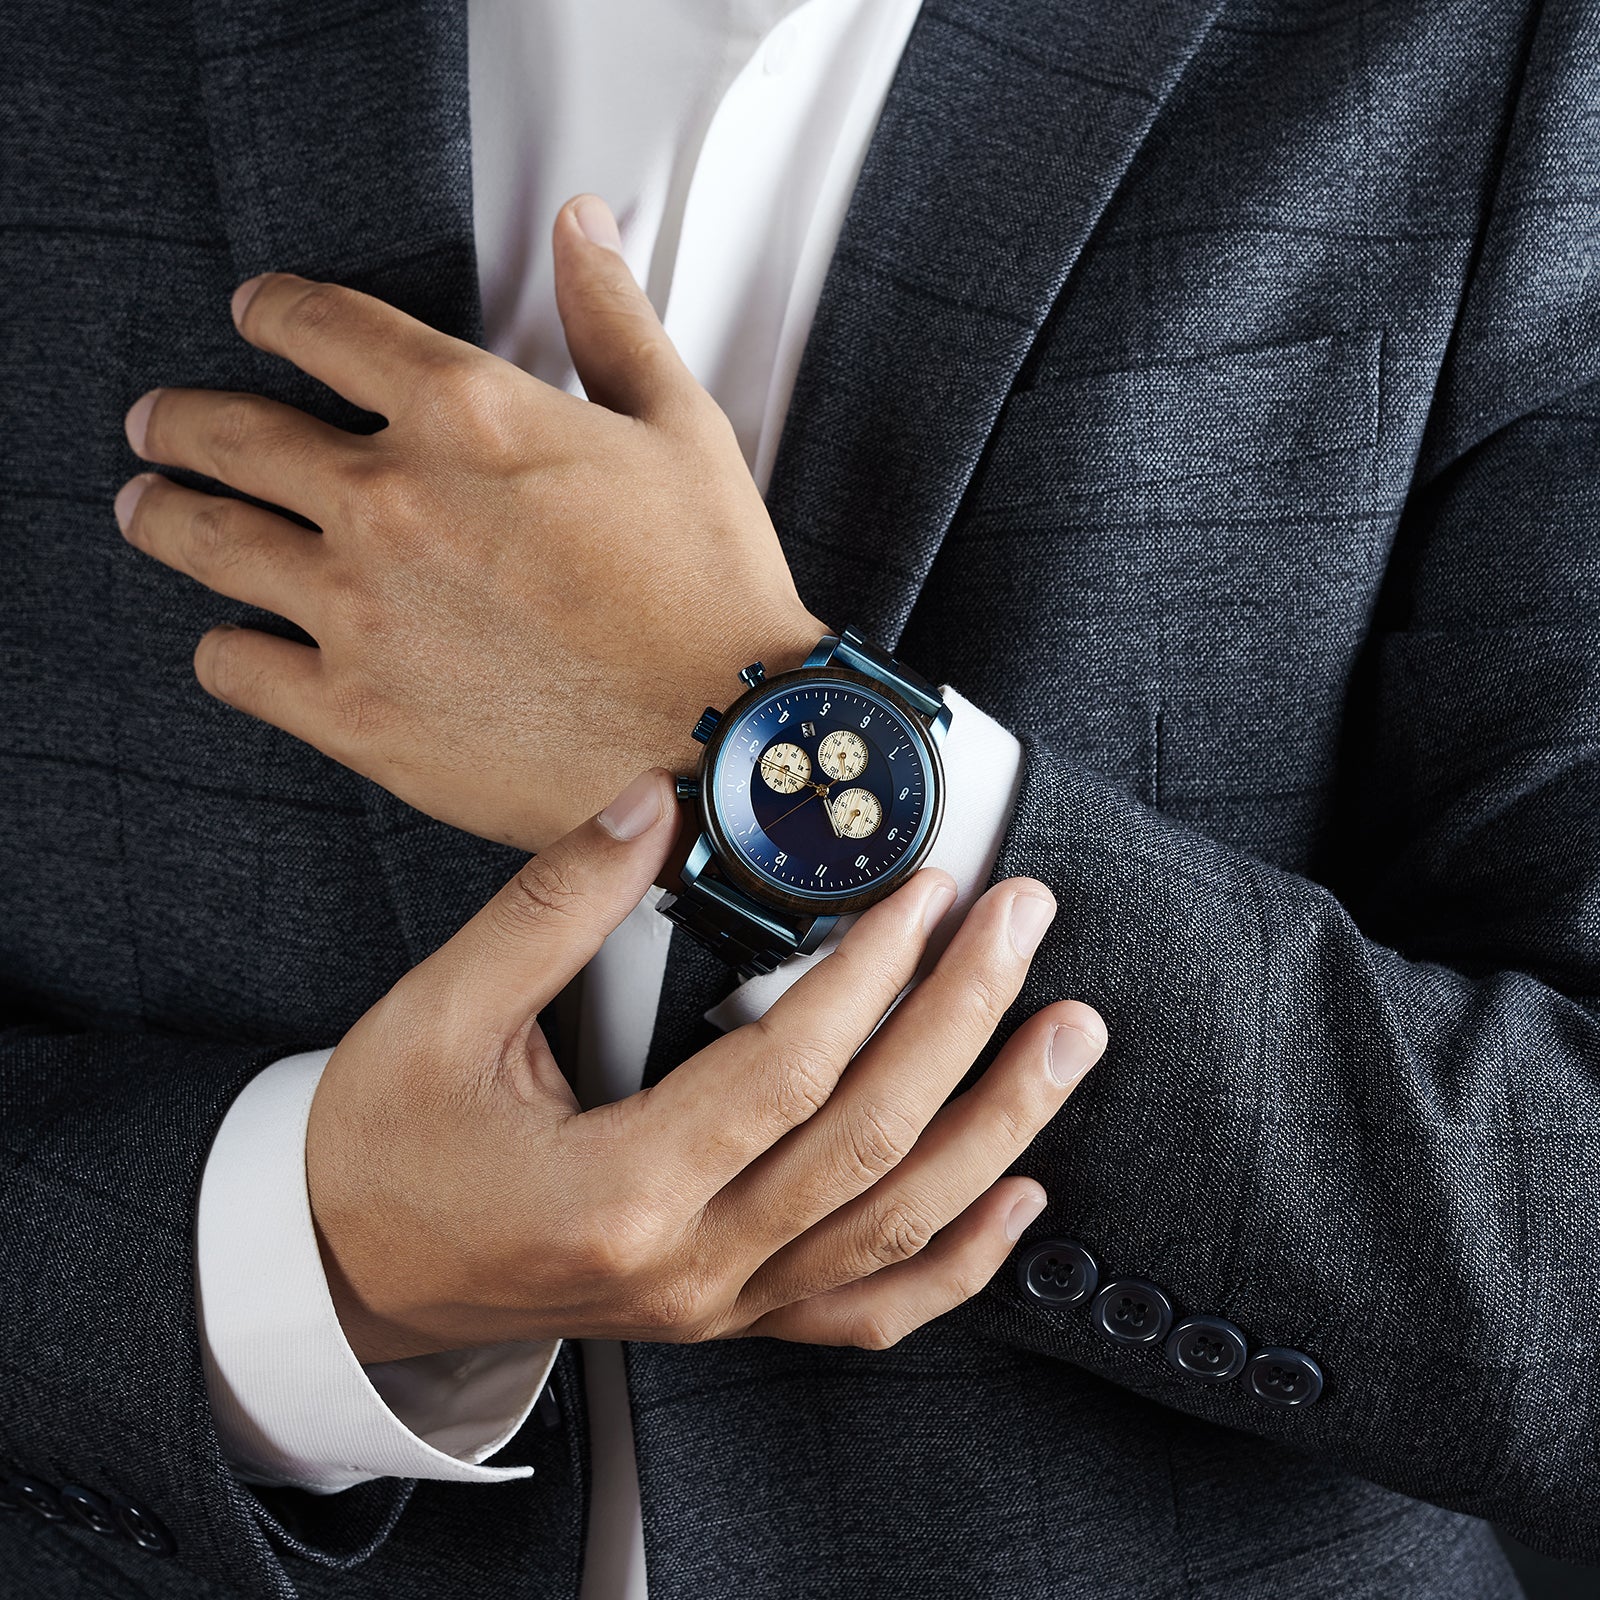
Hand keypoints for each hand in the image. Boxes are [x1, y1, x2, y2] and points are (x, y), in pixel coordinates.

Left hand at [114, 195, 824, 851]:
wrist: (721, 734)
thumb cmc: (711, 593)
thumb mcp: (679, 428)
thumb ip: (612, 319)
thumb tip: (582, 230)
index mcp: (467, 415)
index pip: (323, 328)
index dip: (273, 310)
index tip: (255, 314)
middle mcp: (391, 501)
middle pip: (230, 433)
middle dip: (180, 419)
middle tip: (159, 424)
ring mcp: (360, 609)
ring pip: (207, 541)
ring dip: (165, 517)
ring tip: (151, 511)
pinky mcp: (356, 712)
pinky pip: (237, 668)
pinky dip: (224, 649)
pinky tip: (233, 643)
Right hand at [307, 770, 1105, 1362]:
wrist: (354, 1268)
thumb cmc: (388, 1145)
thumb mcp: (444, 1010)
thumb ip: (557, 904)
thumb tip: (658, 808)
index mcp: (615, 1189)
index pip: (787, 1070)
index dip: (872, 974)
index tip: (923, 892)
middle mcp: (685, 1265)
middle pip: (869, 1143)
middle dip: (963, 1022)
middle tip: (1022, 924)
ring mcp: (718, 1305)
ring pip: (895, 1228)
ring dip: (997, 1127)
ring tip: (1068, 1038)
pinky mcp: (731, 1315)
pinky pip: (868, 1310)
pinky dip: (957, 1260)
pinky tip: (1018, 1197)